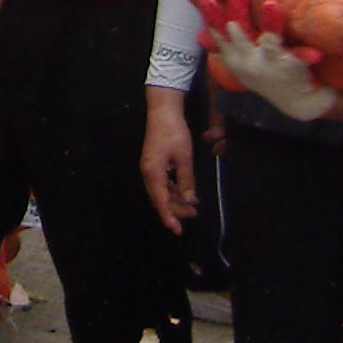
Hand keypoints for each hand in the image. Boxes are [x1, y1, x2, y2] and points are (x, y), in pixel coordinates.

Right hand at [139, 90, 198, 234]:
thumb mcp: (184, 157)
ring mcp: (150, 168)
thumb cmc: (174, 133)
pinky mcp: (154, 163)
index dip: (169, 217)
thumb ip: (186, 180)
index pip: (161, 201)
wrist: (163, 111)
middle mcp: (148, 173)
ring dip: (176, 200)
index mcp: (153, 173)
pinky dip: (174, 190)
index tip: (177, 231)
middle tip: (194, 214)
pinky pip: (163, 183)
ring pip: (162, 191)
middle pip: (160, 198)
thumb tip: (189, 201)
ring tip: (193, 206)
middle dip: (175, 209)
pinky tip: (185, 193)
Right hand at [201, 0, 332, 121]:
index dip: (212, 17)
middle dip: (238, 9)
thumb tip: (200, 36)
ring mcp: (270, 65)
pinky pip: (299, 59)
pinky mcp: (292, 69)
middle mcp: (249, 62)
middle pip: (240, 32)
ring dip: (270, 23)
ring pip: (268, 42)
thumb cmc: (268, 78)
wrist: (299, 102)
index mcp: (235, 58)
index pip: (220, 34)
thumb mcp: (240, 66)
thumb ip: (222, 49)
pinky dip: (305, 56)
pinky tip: (315, 53)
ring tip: (272, 5)